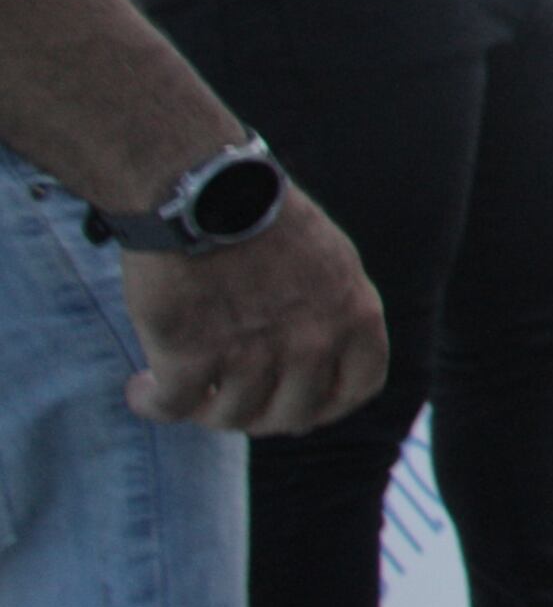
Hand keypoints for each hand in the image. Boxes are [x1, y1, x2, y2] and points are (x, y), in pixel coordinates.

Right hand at [120, 189, 389, 434]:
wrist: (200, 189)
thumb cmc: (259, 216)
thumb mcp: (328, 259)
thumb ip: (330, 311)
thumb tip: (317, 360)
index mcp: (354, 313)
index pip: (358, 388)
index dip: (327, 406)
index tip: (300, 408)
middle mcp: (312, 342)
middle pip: (291, 416)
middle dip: (259, 415)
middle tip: (229, 399)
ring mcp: (253, 354)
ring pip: (230, 417)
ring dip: (202, 411)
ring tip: (181, 390)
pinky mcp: (190, 356)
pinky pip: (172, 408)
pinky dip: (151, 404)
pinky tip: (140, 390)